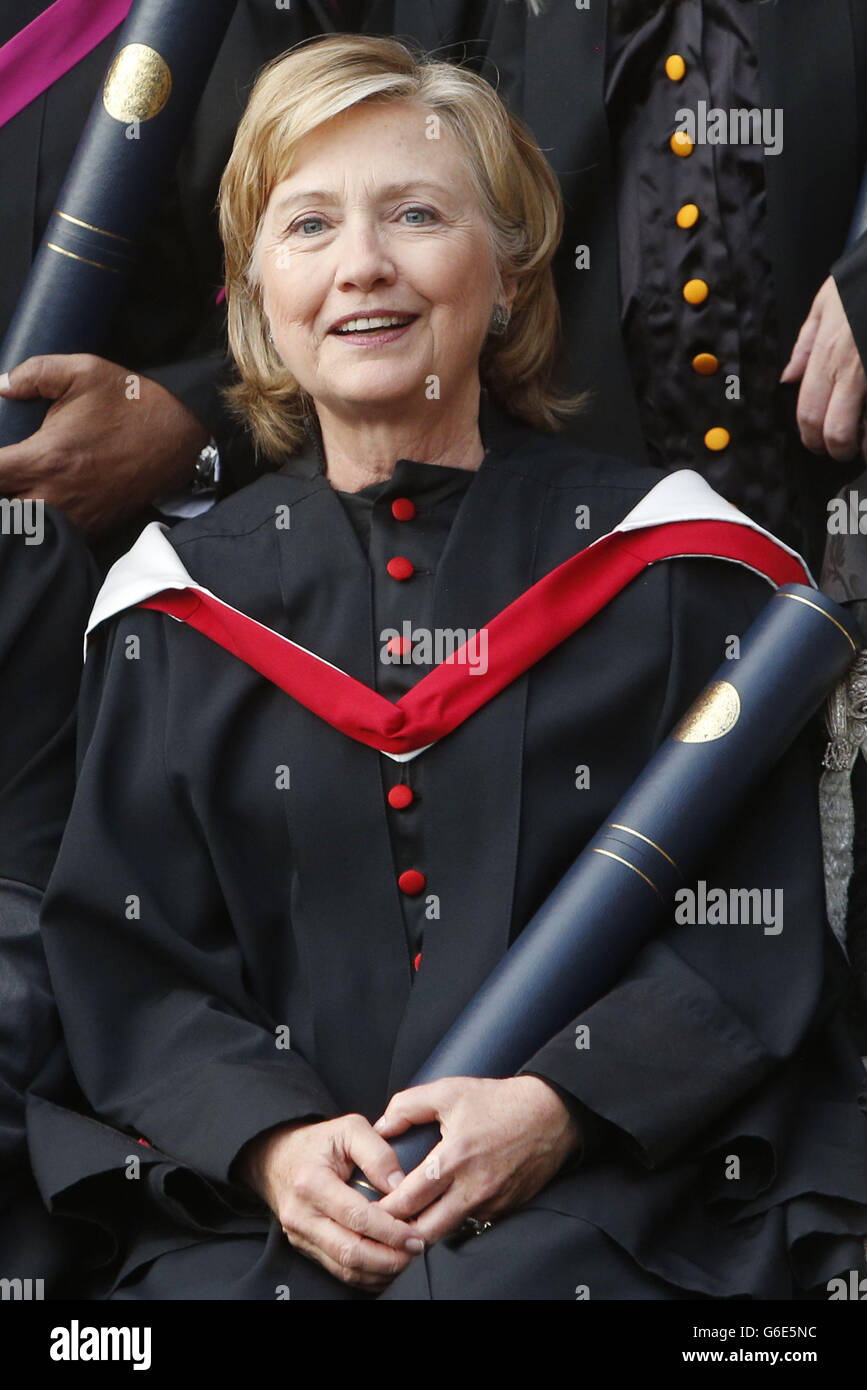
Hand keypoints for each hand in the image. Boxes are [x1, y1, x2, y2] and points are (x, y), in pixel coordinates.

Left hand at [0, 354, 209, 532]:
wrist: (181, 442)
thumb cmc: (133, 405)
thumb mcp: (84, 371)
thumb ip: (34, 373)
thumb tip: (1, 386)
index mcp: (46, 458)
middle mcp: (56, 495)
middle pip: (4, 513)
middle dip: (0, 491)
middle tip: (4, 474)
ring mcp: (75, 517)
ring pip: (26, 529)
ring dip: (15, 511)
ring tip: (17, 488)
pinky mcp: (91, 527)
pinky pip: (53, 535)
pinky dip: (39, 524)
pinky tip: (37, 503)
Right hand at [235, 1114, 424, 1290]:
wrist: (278, 1158)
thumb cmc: (318, 1143)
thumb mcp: (349, 1129)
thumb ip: (377, 1152)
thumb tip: (400, 1184)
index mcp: (312, 1183)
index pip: (356, 1217)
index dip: (390, 1230)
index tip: (415, 1234)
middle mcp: (302, 1215)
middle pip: (350, 1251)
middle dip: (389, 1258)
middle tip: (416, 1251)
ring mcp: (301, 1235)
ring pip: (345, 1268)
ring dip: (380, 1270)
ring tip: (406, 1259)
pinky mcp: (305, 1247)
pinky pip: (338, 1271)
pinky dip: (366, 1275)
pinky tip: (386, 1266)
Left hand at [375, 1075, 581, 1245]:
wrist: (550, 1115)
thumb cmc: (498, 1101)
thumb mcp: (449, 1091)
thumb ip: (408, 1106)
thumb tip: (380, 1126)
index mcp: (454, 1158)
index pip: (408, 1199)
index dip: (384, 1209)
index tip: (368, 1209)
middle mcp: (473, 1187)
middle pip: (426, 1231)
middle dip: (401, 1232)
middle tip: (384, 1226)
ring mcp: (491, 1202)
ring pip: (449, 1231)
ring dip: (427, 1229)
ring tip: (407, 1221)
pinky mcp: (505, 1209)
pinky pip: (472, 1221)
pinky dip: (455, 1218)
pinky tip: (444, 1206)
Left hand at [780, 275, 866, 461]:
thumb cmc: (865, 279)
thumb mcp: (826, 304)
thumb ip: (805, 346)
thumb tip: (788, 378)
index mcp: (828, 355)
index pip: (808, 414)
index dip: (809, 438)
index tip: (815, 444)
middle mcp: (854, 371)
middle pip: (837, 432)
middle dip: (836, 451)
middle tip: (839, 451)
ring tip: (865, 448)